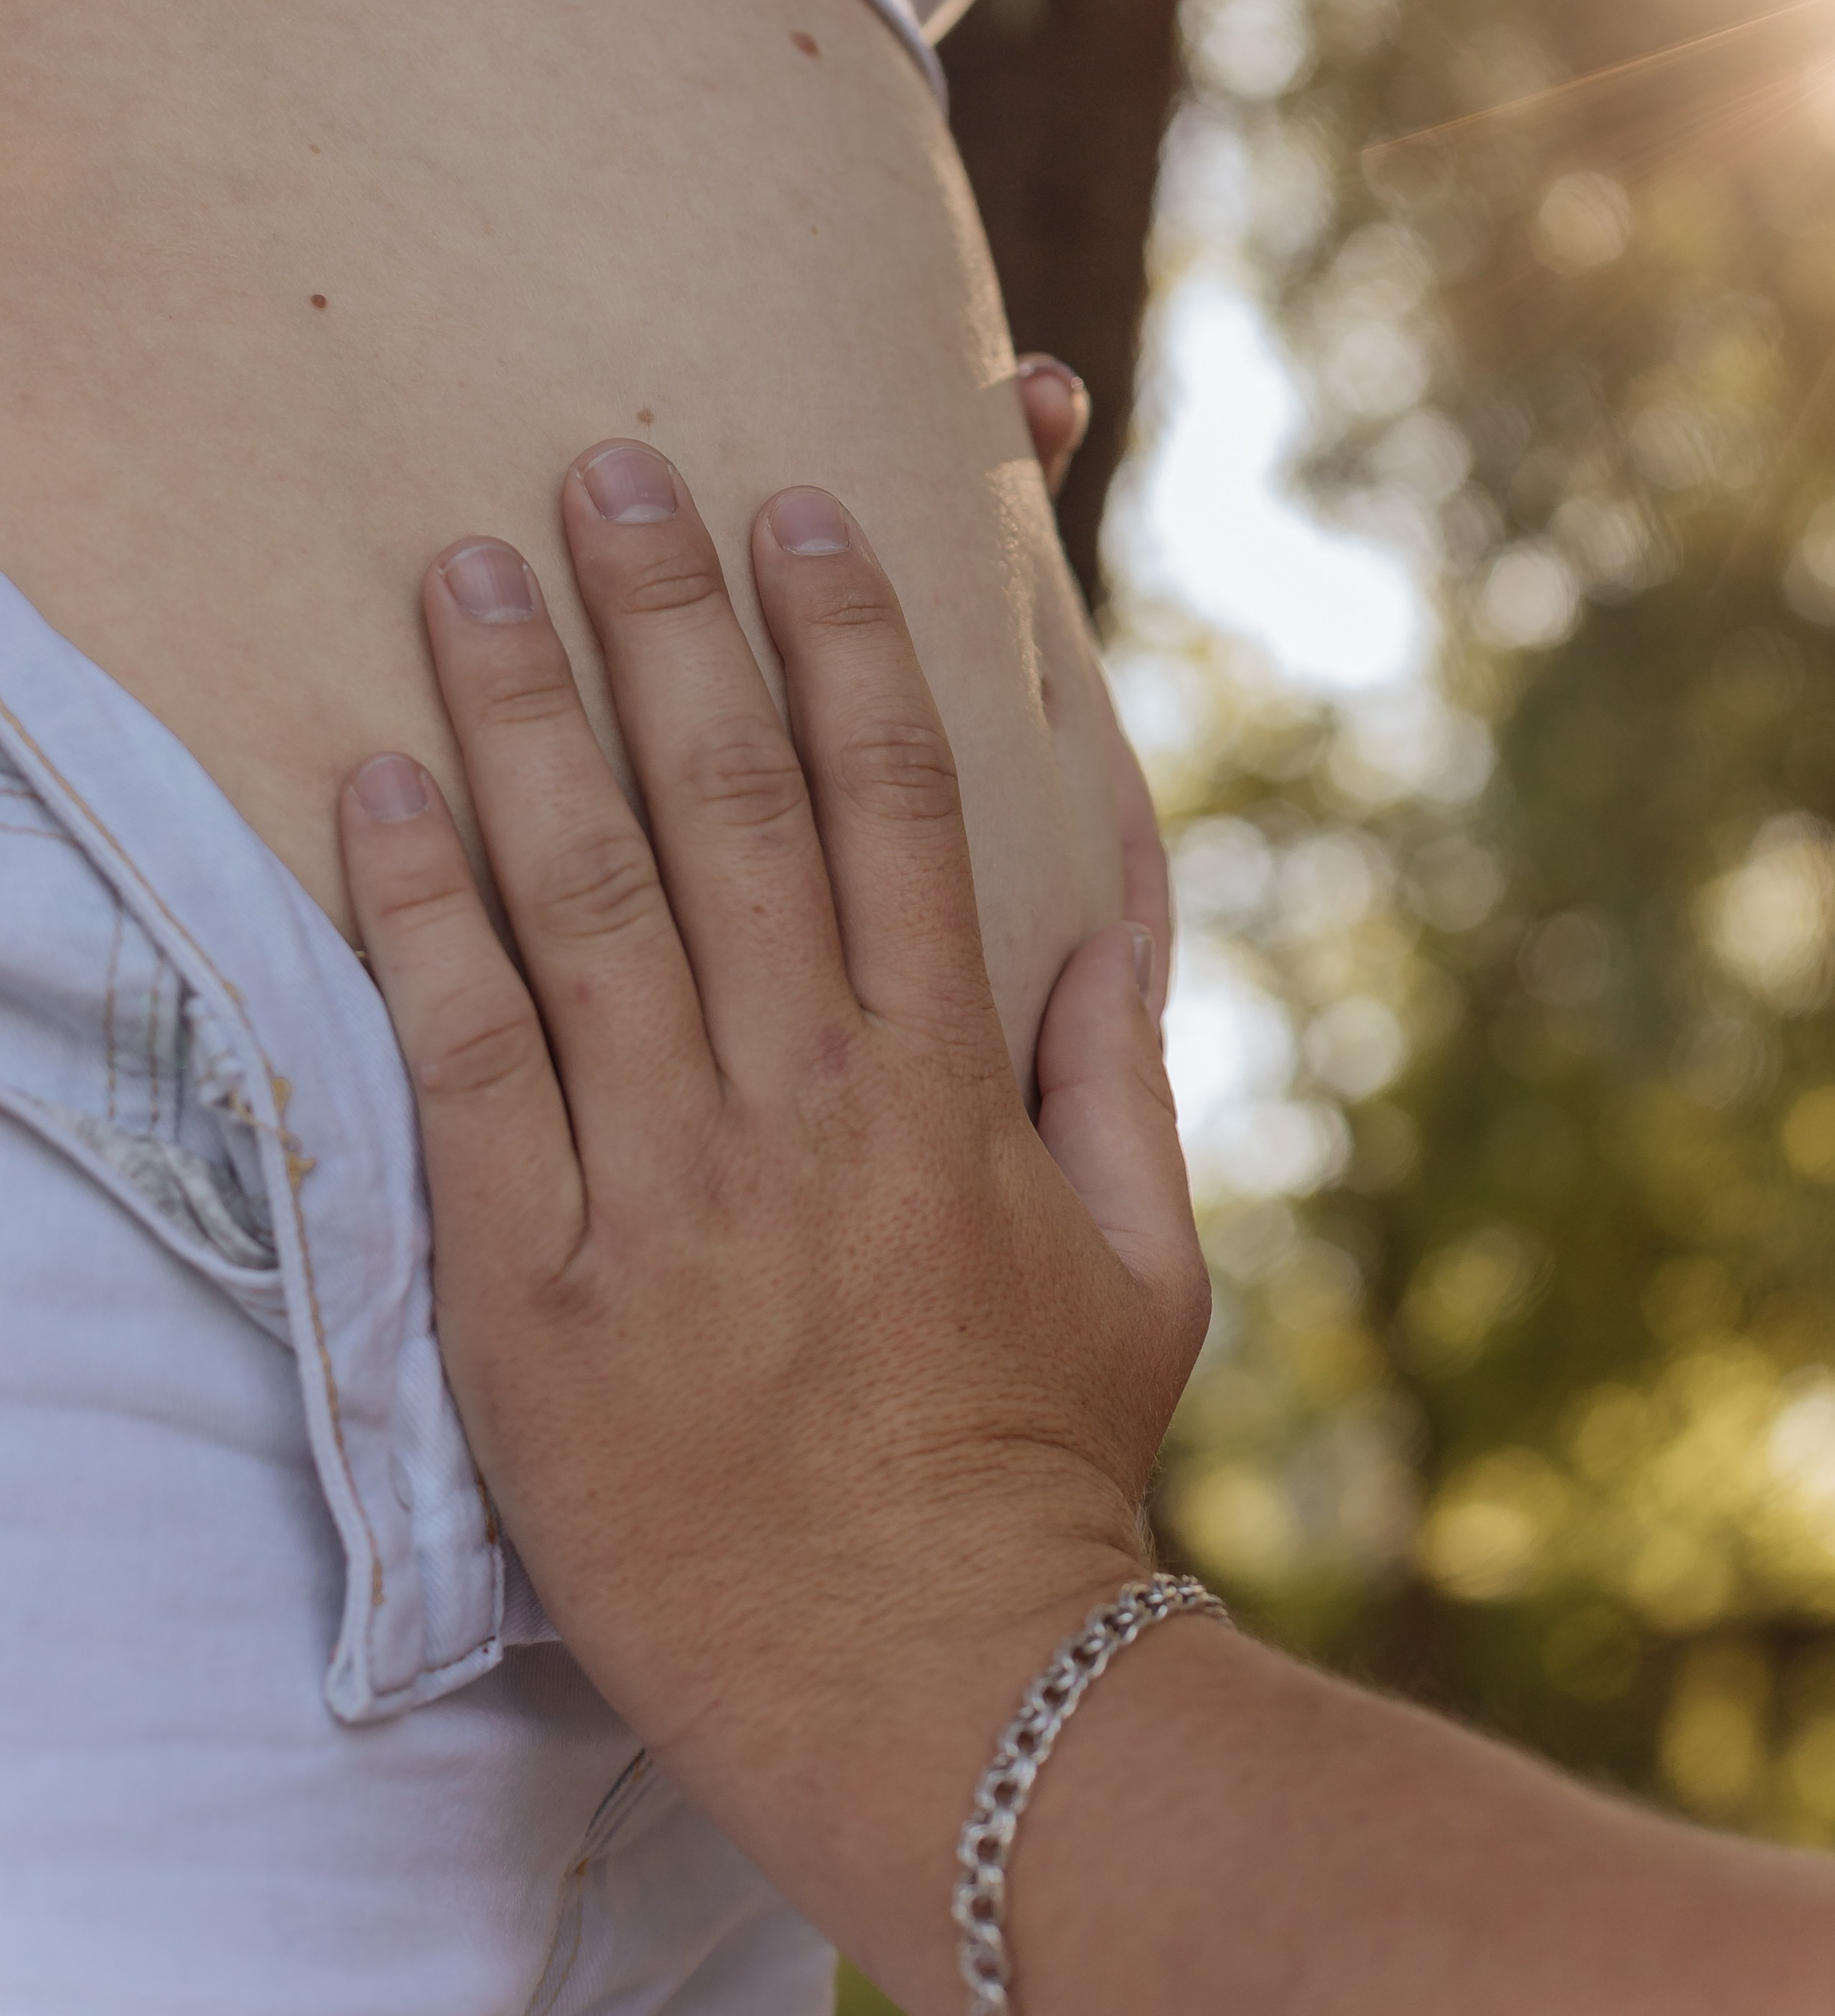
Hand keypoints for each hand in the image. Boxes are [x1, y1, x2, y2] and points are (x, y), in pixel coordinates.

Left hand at [337, 445, 1206, 1981]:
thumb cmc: (1041, 1458)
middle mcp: (807, 1100)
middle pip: (727, 807)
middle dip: (670, 619)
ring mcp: (667, 1186)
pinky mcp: (536, 1282)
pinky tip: (373, 783)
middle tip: (608, 469)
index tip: (801, 511)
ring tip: (470, 570)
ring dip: (524, 716)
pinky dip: (416, 910)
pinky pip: (466, 1059)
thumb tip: (1111, 890)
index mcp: (949, 1078)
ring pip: (584, 897)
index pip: (895, 802)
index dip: (848, 639)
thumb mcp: (1147, 1256)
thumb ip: (1120, 1062)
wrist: (923, 1679)